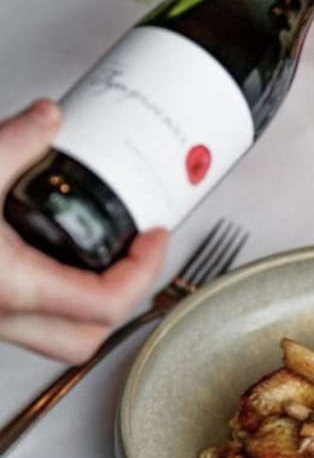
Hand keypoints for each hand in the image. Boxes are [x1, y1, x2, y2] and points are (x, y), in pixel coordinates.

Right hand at [0, 99, 167, 362]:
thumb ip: (17, 140)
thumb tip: (49, 117)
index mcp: (10, 285)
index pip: (106, 304)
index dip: (145, 271)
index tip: (155, 235)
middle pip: (88, 340)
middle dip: (126, 300)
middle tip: (139, 253)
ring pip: (56, 340)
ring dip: (89, 306)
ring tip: (105, 256)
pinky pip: (26, 322)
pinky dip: (53, 297)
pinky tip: (51, 255)